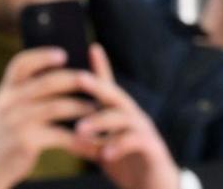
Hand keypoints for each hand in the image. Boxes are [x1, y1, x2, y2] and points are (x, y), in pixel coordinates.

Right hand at [0, 47, 94, 188]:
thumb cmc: (5, 135)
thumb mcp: (8, 110)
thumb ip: (28, 93)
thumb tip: (69, 76)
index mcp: (5, 91)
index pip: (20, 64)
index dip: (42, 55)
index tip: (64, 53)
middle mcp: (8, 102)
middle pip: (48, 82)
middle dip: (76, 80)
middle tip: (97, 81)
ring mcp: (15, 122)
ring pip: (59, 106)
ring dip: (83, 108)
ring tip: (100, 109)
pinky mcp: (25, 142)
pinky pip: (61, 135)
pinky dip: (80, 138)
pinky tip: (93, 141)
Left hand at [74, 46, 179, 188]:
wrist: (155, 187)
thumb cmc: (129, 166)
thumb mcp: (105, 151)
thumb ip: (90, 141)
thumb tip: (67, 133)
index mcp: (122, 117)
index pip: (110, 89)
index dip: (102, 69)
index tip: (92, 47)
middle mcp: (135, 118)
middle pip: (117, 97)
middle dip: (99, 86)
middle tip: (79, 79)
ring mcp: (145, 132)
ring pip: (124, 118)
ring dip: (101, 122)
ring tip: (80, 130)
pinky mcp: (152, 149)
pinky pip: (136, 142)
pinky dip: (118, 145)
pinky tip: (104, 153)